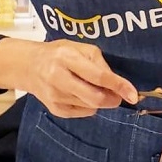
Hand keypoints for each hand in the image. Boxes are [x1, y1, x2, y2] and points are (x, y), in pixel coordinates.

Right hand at [0, 38, 137, 117]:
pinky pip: (82, 112)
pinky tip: (81, 94)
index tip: (133, 95)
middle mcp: (58, 77)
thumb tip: (116, 84)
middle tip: (118, 95)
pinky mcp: (54, 109)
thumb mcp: (80, 48)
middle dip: (112, 99)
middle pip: (94, 97)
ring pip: (90, 106)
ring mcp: (55, 96)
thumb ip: (99, 64)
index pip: (98, 76)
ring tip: (92, 88)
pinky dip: (89, 106)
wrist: (28, 66)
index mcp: (66, 58)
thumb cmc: (59, 53)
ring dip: (100, 100)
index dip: (119, 86)